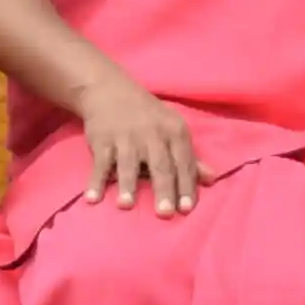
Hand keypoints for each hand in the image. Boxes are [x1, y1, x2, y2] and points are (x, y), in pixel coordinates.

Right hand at [73, 67, 204, 214]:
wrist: (109, 91)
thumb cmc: (148, 116)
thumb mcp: (172, 130)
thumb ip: (189, 158)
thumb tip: (212, 179)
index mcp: (174, 131)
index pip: (183, 162)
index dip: (186, 186)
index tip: (186, 210)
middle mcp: (152, 134)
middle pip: (160, 165)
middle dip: (163, 189)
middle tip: (165, 213)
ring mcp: (126, 137)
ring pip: (128, 164)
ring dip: (127, 184)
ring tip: (126, 205)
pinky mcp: (103, 140)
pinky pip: (100, 163)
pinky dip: (95, 180)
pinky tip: (92, 198)